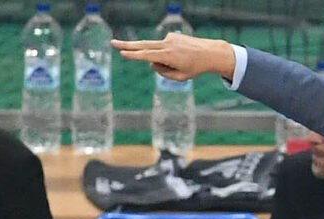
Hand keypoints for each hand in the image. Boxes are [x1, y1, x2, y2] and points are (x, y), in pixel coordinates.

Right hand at [111, 33, 237, 82]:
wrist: (211, 52)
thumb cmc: (196, 68)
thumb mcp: (180, 77)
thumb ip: (163, 73)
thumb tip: (151, 64)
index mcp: (169, 56)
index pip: (146, 56)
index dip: (133, 55)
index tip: (121, 53)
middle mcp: (167, 45)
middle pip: (143, 45)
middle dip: (127, 45)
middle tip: (112, 43)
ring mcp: (170, 39)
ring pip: (155, 49)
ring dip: (160, 59)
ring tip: (181, 63)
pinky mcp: (172, 36)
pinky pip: (164, 48)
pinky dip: (167, 54)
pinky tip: (182, 56)